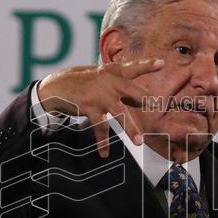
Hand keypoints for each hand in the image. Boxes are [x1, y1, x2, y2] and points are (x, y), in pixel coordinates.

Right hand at [37, 58, 164, 157]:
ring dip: (130, 129)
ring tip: (139, 142)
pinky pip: (100, 128)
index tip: (161, 63)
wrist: (56, 86)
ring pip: (120, 114)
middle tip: (157, 105)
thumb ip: (123, 87)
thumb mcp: (102, 77)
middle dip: (145, 99)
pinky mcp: (90, 108)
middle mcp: (108, 82)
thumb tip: (144, 100)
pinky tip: (104, 154)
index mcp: (112, 72)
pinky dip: (102, 142)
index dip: (147, 65)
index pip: (132, 67)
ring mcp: (99, 95)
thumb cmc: (84, 82)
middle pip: (132, 91)